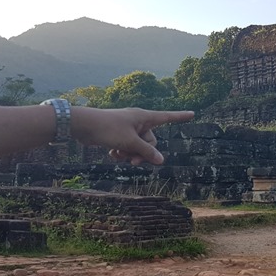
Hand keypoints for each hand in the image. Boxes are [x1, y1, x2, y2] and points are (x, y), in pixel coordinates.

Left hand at [72, 107, 193, 164]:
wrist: (82, 125)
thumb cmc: (108, 128)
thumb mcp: (130, 142)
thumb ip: (146, 152)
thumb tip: (161, 160)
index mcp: (144, 117)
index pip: (167, 117)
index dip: (180, 117)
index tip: (193, 113)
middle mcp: (138, 122)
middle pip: (151, 142)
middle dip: (142, 153)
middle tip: (131, 161)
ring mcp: (128, 129)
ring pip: (138, 147)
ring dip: (130, 154)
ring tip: (118, 155)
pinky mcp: (118, 135)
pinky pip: (127, 147)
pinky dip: (121, 153)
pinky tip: (111, 154)